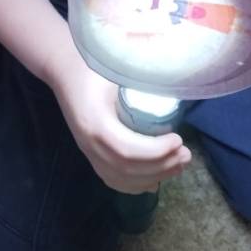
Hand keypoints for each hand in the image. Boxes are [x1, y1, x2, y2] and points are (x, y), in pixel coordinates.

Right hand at [53, 62, 190, 193]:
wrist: (64, 70)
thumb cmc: (92, 65)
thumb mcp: (117, 68)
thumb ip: (144, 78)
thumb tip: (179, 80)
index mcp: (95, 122)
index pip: (126, 149)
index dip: (155, 151)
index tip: (178, 139)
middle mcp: (88, 143)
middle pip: (126, 168)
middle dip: (161, 166)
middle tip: (186, 154)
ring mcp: (87, 152)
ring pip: (120, 178)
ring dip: (153, 176)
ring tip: (179, 165)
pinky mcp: (90, 154)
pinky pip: (112, 179)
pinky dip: (135, 185)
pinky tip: (155, 181)